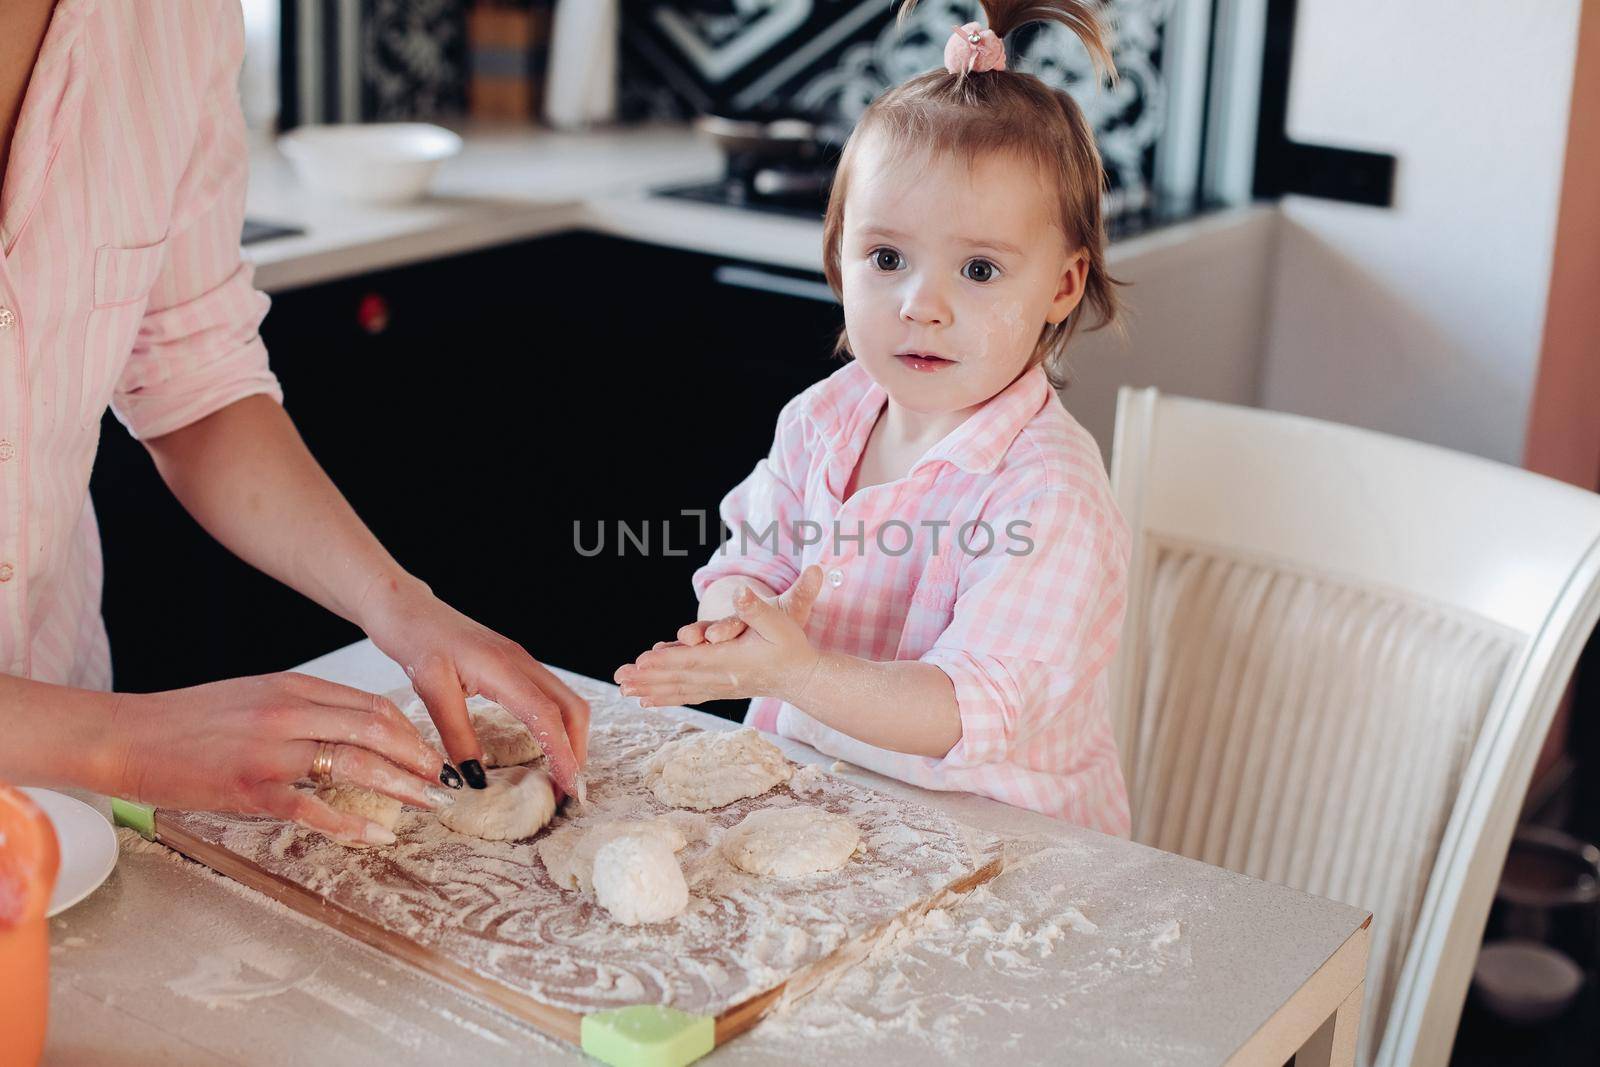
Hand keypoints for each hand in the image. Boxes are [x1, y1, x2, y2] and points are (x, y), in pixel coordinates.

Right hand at [111, 673, 452, 845]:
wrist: (126, 736)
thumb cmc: (187, 721)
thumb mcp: (253, 696)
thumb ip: (301, 707)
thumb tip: (350, 728)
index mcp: (290, 687)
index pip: (369, 704)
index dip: (409, 730)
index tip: (430, 751)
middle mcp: (286, 712)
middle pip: (373, 729)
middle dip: (417, 756)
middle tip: (442, 779)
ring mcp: (268, 750)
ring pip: (353, 763)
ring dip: (399, 785)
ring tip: (427, 803)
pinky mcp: (248, 788)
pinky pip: (312, 807)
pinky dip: (351, 824)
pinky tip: (376, 835)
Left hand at [357, 574, 589, 794]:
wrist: (407, 608)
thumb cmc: (415, 639)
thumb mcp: (429, 690)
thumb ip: (455, 734)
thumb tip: (475, 777)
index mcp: (504, 668)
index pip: (547, 716)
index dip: (563, 753)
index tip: (569, 787)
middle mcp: (522, 663)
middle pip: (572, 708)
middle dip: (578, 749)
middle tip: (569, 790)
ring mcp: (522, 663)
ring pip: (565, 703)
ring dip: (570, 739)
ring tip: (560, 775)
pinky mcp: (515, 666)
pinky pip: (549, 698)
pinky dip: (557, 726)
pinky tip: (545, 745)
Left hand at [614, 566, 825, 706]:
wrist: (802, 677)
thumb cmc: (791, 646)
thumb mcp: (779, 622)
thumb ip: (757, 609)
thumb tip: (740, 592)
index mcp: (732, 660)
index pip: (693, 660)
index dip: (666, 661)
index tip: (642, 661)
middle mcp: (722, 677)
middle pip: (679, 677)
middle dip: (648, 677)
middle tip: (621, 678)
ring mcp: (720, 687)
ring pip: (679, 689)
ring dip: (650, 689)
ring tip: (625, 691)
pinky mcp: (719, 689)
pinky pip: (687, 695)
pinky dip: (666, 697)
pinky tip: (647, 702)